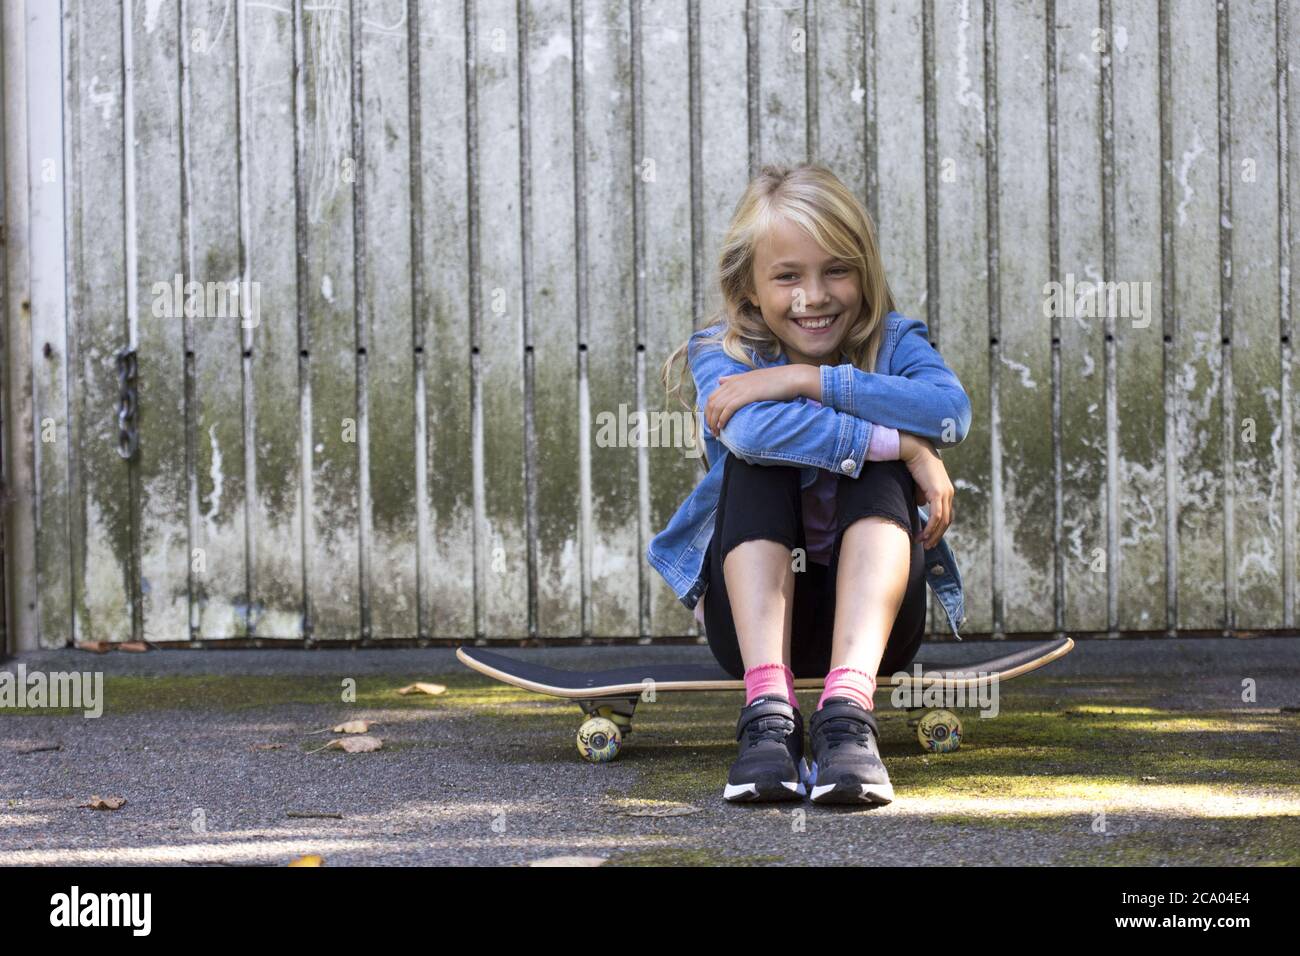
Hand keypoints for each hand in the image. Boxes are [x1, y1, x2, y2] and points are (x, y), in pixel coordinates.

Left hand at [704, 366, 813, 435]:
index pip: (712, 396)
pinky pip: (728, 408)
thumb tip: (720, 380)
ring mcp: (739, 389)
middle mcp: (733, 383)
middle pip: (712, 403)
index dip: (708, 411)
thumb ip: (735, 379)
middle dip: (709, 419)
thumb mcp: (751, 378)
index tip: (711, 423)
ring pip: (718, 407)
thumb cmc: (775, 380)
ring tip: (716, 433)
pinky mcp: (747, 395)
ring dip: (714, 422)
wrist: (791, 378)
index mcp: (733, 380)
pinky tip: (722, 426)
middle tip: (712, 432)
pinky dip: (722, 418)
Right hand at [899, 433, 953, 548]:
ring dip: (933, 534)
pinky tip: (923, 534)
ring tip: (923, 543)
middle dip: (937, 535)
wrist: (915, 450)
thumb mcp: (919, 484)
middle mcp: (949, 493)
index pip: (946, 515)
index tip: (928, 537)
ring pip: (943, 521)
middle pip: (947, 521)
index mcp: (946, 491)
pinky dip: (930, 528)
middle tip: (927, 546)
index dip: (939, 528)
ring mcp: (945, 493)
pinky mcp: (938, 492)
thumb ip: (922, 495)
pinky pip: (937, 515)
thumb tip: (921, 504)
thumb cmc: (915, 464)